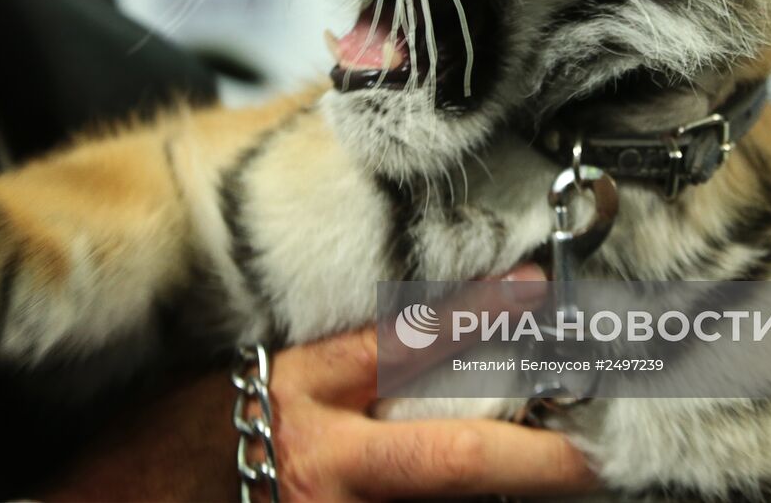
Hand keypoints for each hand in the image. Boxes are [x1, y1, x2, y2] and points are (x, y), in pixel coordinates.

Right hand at [45, 275, 594, 500]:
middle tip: (599, 453)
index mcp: (298, 394)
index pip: (399, 342)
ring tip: (568, 475)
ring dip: (497, 492)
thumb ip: (331, 355)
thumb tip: (419, 323)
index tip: (537, 289)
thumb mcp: (248, 372)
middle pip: (444, 460)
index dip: (475, 313)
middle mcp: (318, 463)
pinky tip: (499, 495)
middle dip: (531, 460)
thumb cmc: (170, 435)